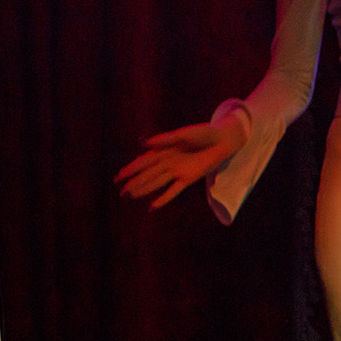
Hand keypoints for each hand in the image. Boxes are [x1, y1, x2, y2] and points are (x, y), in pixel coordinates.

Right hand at [114, 118, 247, 209]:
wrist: (222, 140)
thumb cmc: (203, 133)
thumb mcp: (184, 134)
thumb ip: (165, 140)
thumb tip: (143, 143)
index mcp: (164, 150)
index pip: (143, 161)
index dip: (130, 169)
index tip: (117, 177)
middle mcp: (168, 162)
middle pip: (147, 174)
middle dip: (133, 183)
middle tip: (120, 193)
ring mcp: (177, 171)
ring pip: (156, 182)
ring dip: (144, 190)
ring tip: (131, 197)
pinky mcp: (188, 178)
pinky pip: (173, 190)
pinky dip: (163, 198)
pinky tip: (153, 207)